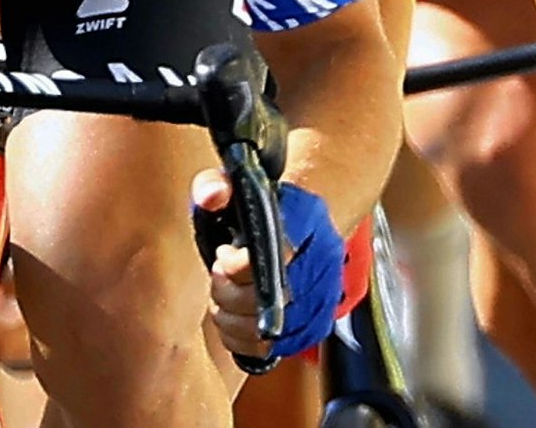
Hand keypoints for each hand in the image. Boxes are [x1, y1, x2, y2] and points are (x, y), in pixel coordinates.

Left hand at [192, 169, 343, 360]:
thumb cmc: (264, 206)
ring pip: (260, 332)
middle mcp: (322, 268)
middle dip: (228, 287)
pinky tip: (231, 313)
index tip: (225, 252)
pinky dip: (236, 337)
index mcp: (308, 223)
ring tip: (226, 289)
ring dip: (229, 313)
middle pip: (264, 300)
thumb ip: (216, 185)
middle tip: (221, 269)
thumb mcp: (236, 183)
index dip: (238, 264)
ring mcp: (318, 304)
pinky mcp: (309, 331)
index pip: (275, 256)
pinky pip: (263, 351)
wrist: (300, 227)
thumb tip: (213, 196)